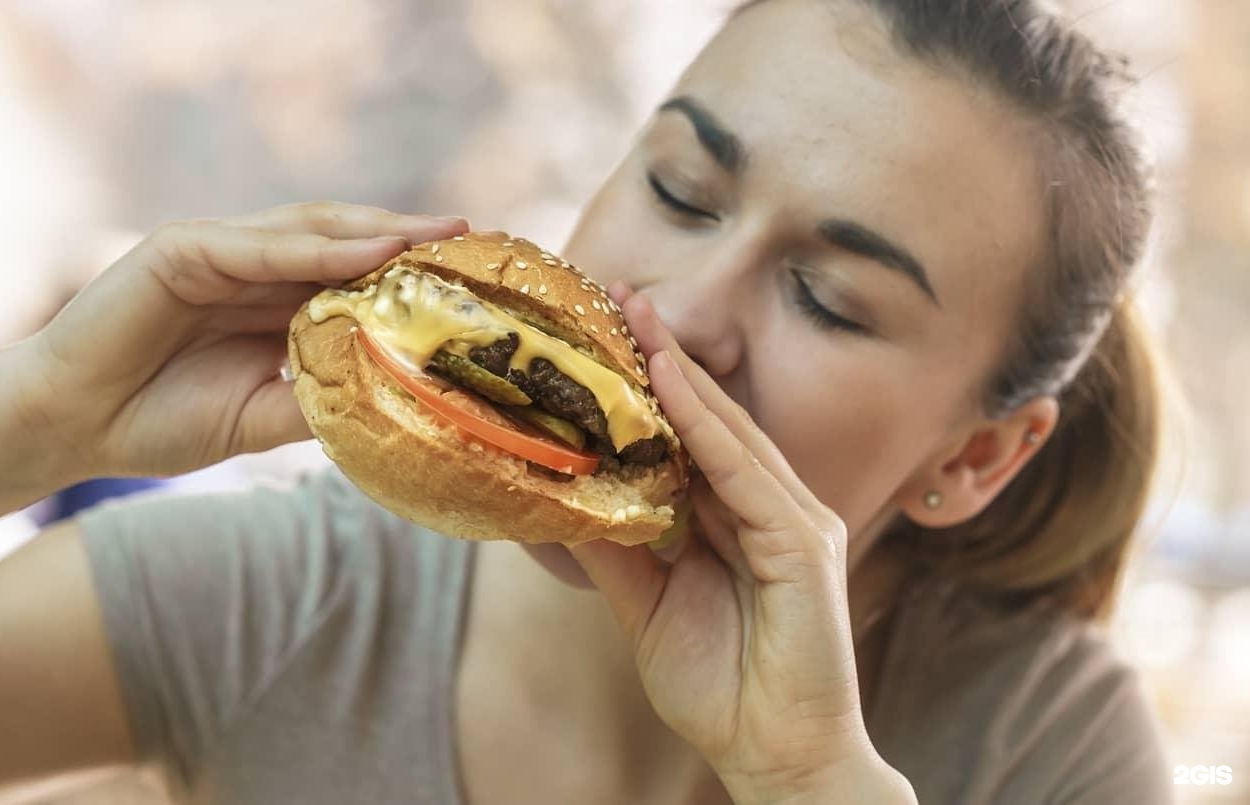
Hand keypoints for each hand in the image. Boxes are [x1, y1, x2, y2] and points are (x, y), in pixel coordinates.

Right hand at [12, 203, 467, 478]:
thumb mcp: (264, 417)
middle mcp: (252, 268)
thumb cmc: (161, 423)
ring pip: (309, 231)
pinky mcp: (181, 249)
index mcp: (272, 303)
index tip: (469, 281)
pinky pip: (258, 246)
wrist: (74, 427)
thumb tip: (402, 401)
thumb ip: (322, 397)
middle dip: (406, 238)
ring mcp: (217, 253)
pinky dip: (313, 248)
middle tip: (469, 239)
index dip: (408, 274)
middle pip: (343, 241)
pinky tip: (364, 252)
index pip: (353, 276)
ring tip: (430, 236)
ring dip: (372, 232)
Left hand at [570, 285, 909, 802]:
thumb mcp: (649, 607)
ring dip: (681, 376)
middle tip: (620, 297)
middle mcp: (774, 509)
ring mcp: (795, 522)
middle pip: (716, 419)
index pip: (695, 438)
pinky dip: (708, 427)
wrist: (774, 756)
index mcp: (743, 521)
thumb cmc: (722, 688)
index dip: (655, 387)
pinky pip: (746, 474)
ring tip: (637, 319)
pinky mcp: (804, 545)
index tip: (610, 336)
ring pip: (731, 434)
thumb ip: (617, 551)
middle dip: (667, 359)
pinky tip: (671, 384)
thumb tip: (567, 503)